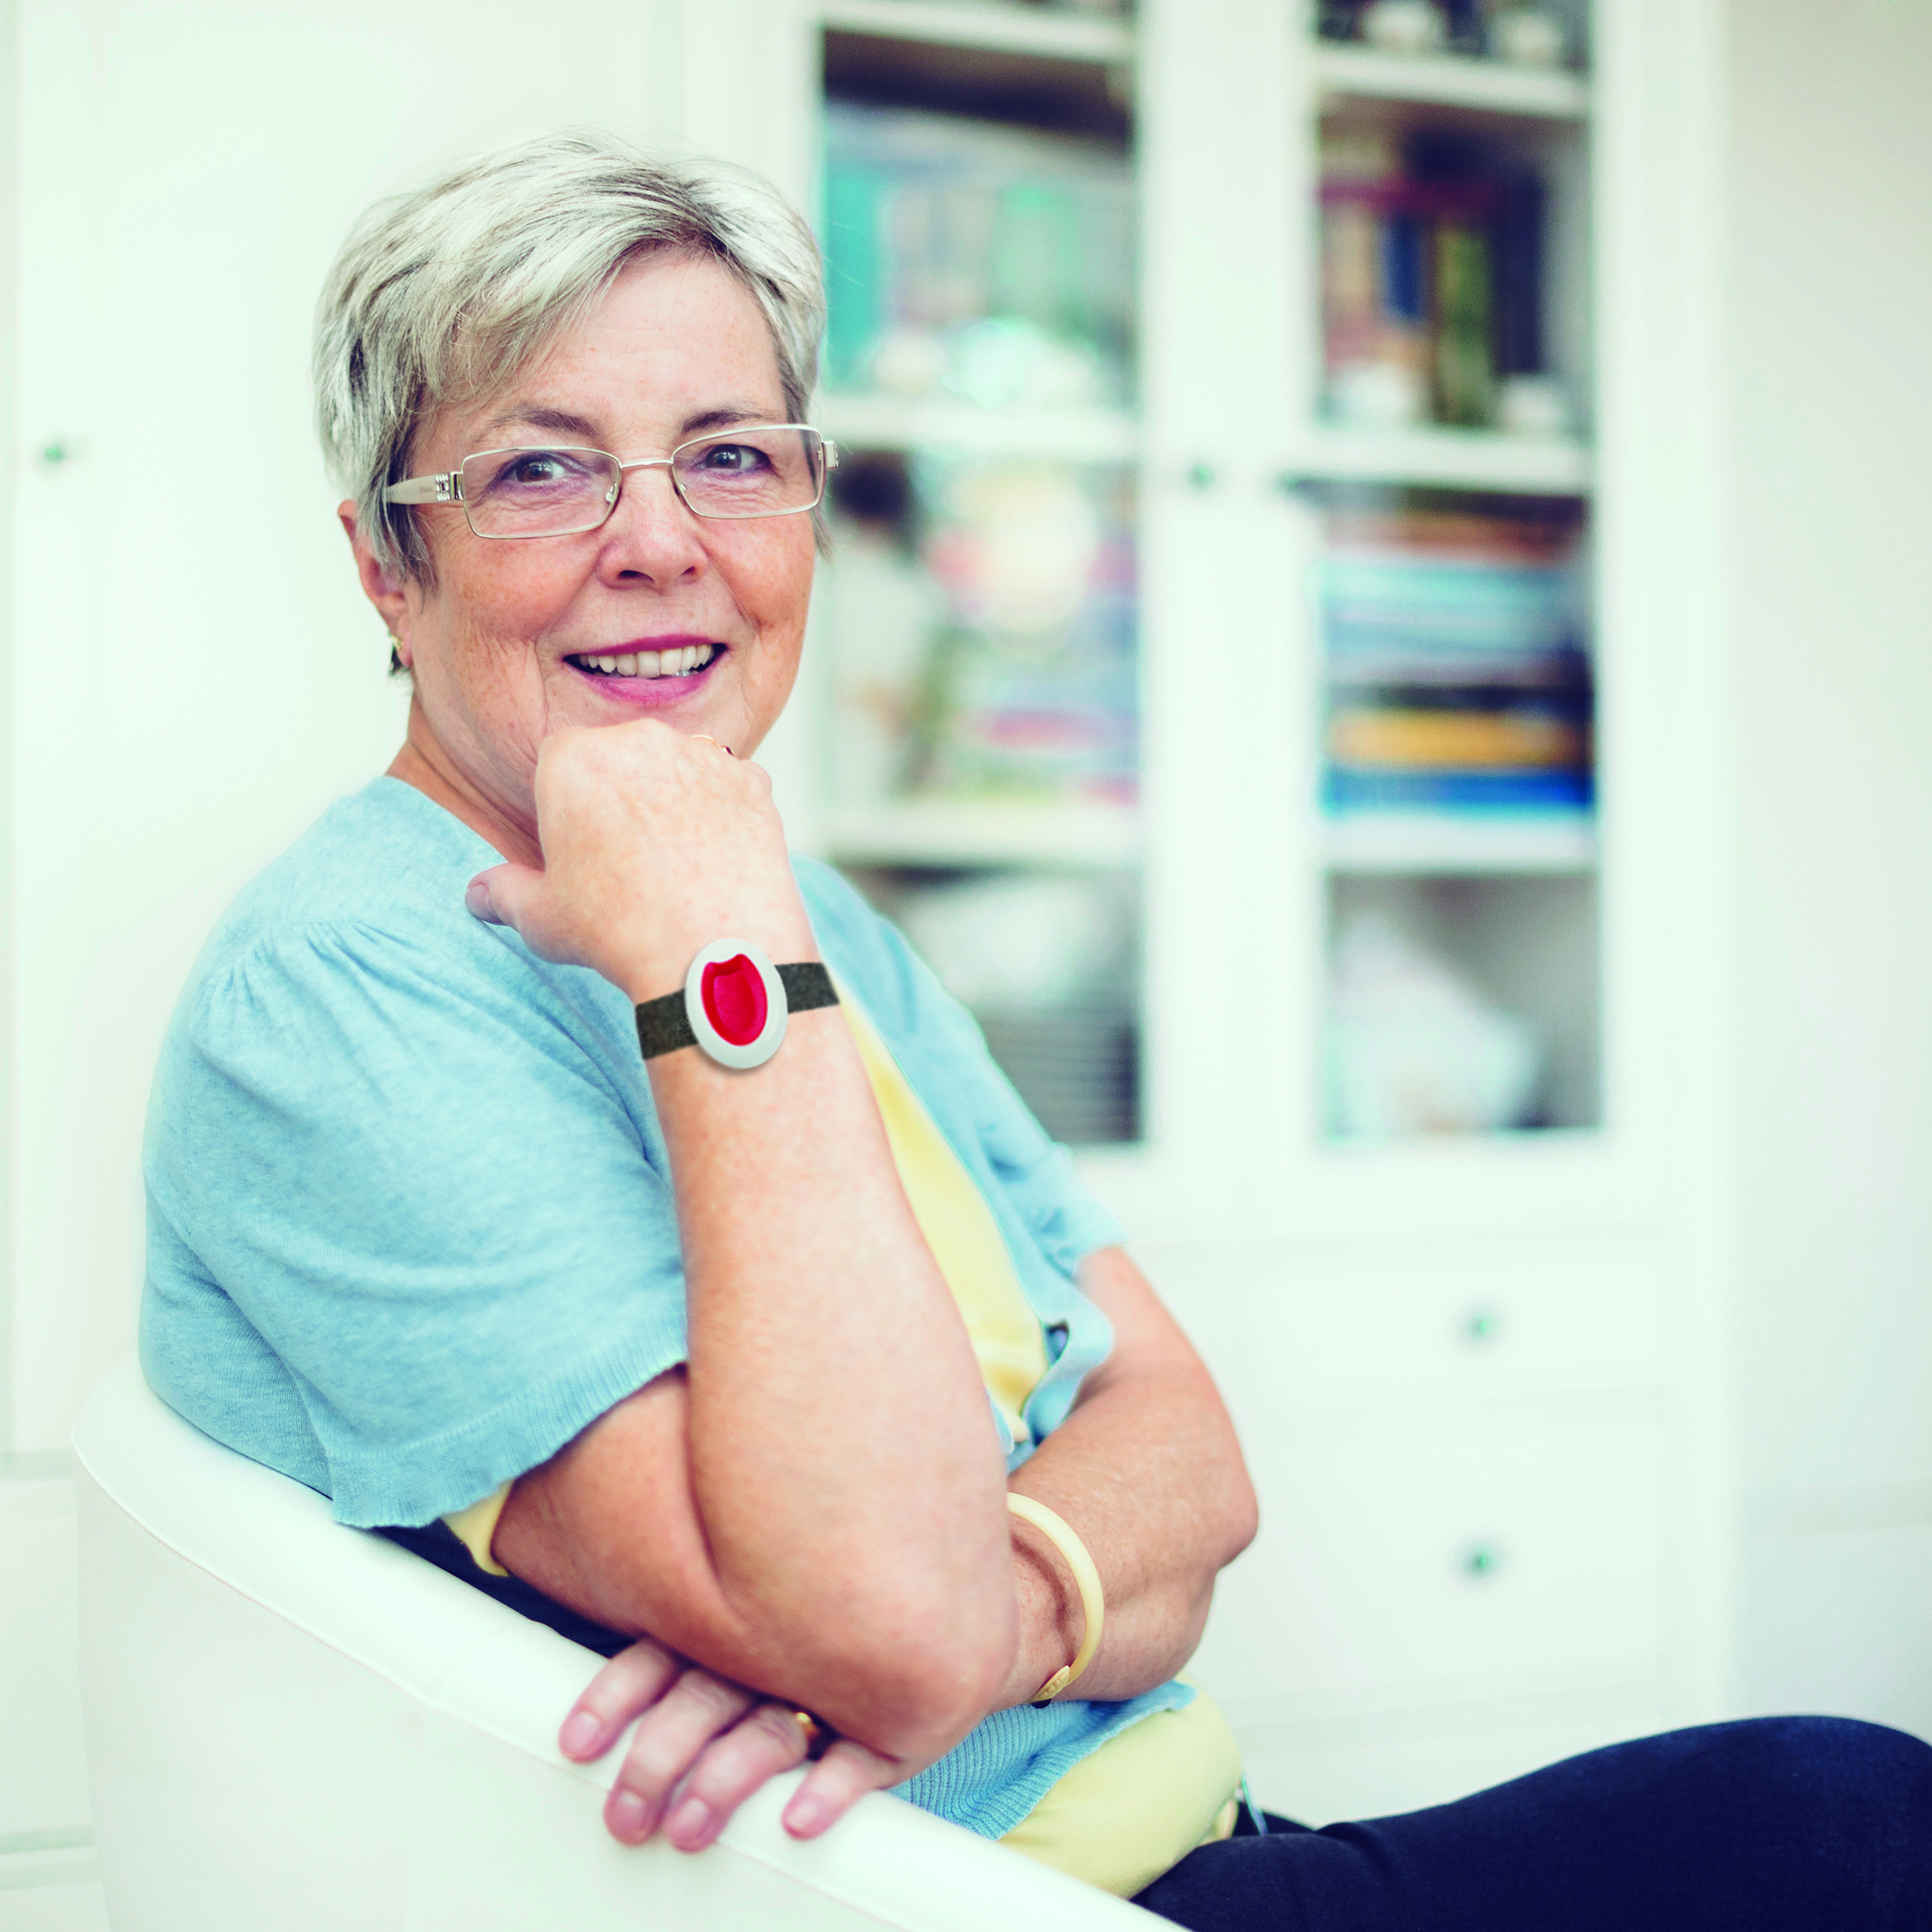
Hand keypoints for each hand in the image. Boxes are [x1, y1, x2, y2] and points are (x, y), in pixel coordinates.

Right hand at [465, 719, 815, 1003]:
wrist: (714, 952)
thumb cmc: (619, 932)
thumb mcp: (541, 918)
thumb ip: (503, 893)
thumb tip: (478, 893)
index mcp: (573, 757)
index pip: (561, 760)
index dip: (568, 804)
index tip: (580, 847)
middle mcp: (639, 740)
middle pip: (623, 755)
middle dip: (623, 793)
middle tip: (630, 857)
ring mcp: (704, 755)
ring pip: (679, 766)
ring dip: (674, 798)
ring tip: (676, 862)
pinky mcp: (754, 780)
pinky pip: (731, 786)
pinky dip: (724, 814)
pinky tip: (717, 860)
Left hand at [559, 1637, 919, 1849]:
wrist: (913, 1622)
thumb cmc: (798, 1655)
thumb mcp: (732, 1645)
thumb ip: (673, 1669)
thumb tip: (581, 1721)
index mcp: (726, 1635)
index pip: (660, 1656)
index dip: (615, 1696)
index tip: (577, 1744)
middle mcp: (771, 1660)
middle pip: (704, 1699)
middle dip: (658, 1758)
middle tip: (626, 1817)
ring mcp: (830, 1691)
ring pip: (769, 1732)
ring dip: (726, 1779)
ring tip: (689, 1829)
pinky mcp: (886, 1729)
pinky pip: (858, 1758)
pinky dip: (829, 1789)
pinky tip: (798, 1819)